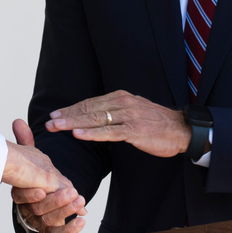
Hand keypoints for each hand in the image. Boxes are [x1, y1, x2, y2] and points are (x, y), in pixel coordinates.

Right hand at [9, 119, 86, 232]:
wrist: (36, 190)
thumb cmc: (31, 171)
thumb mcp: (29, 154)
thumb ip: (25, 140)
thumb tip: (18, 121)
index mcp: (21, 190)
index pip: (22, 196)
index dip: (31, 194)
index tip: (42, 188)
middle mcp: (28, 207)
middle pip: (39, 210)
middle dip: (56, 201)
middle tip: (72, 192)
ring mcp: (39, 219)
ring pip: (50, 221)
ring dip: (66, 211)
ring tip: (79, 201)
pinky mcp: (51, 229)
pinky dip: (70, 230)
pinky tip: (81, 221)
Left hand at [45, 90, 190, 157]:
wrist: (182, 130)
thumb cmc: (158, 124)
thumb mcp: (135, 111)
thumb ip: (116, 112)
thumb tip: (97, 117)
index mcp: (121, 97)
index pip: (90, 103)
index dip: (71, 109)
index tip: (54, 114)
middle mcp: (123, 103)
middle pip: (89, 109)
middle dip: (66, 116)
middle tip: (49, 122)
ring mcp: (128, 116)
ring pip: (95, 119)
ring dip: (73, 123)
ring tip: (56, 127)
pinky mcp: (134, 130)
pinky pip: (109, 132)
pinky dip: (92, 133)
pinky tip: (78, 135)